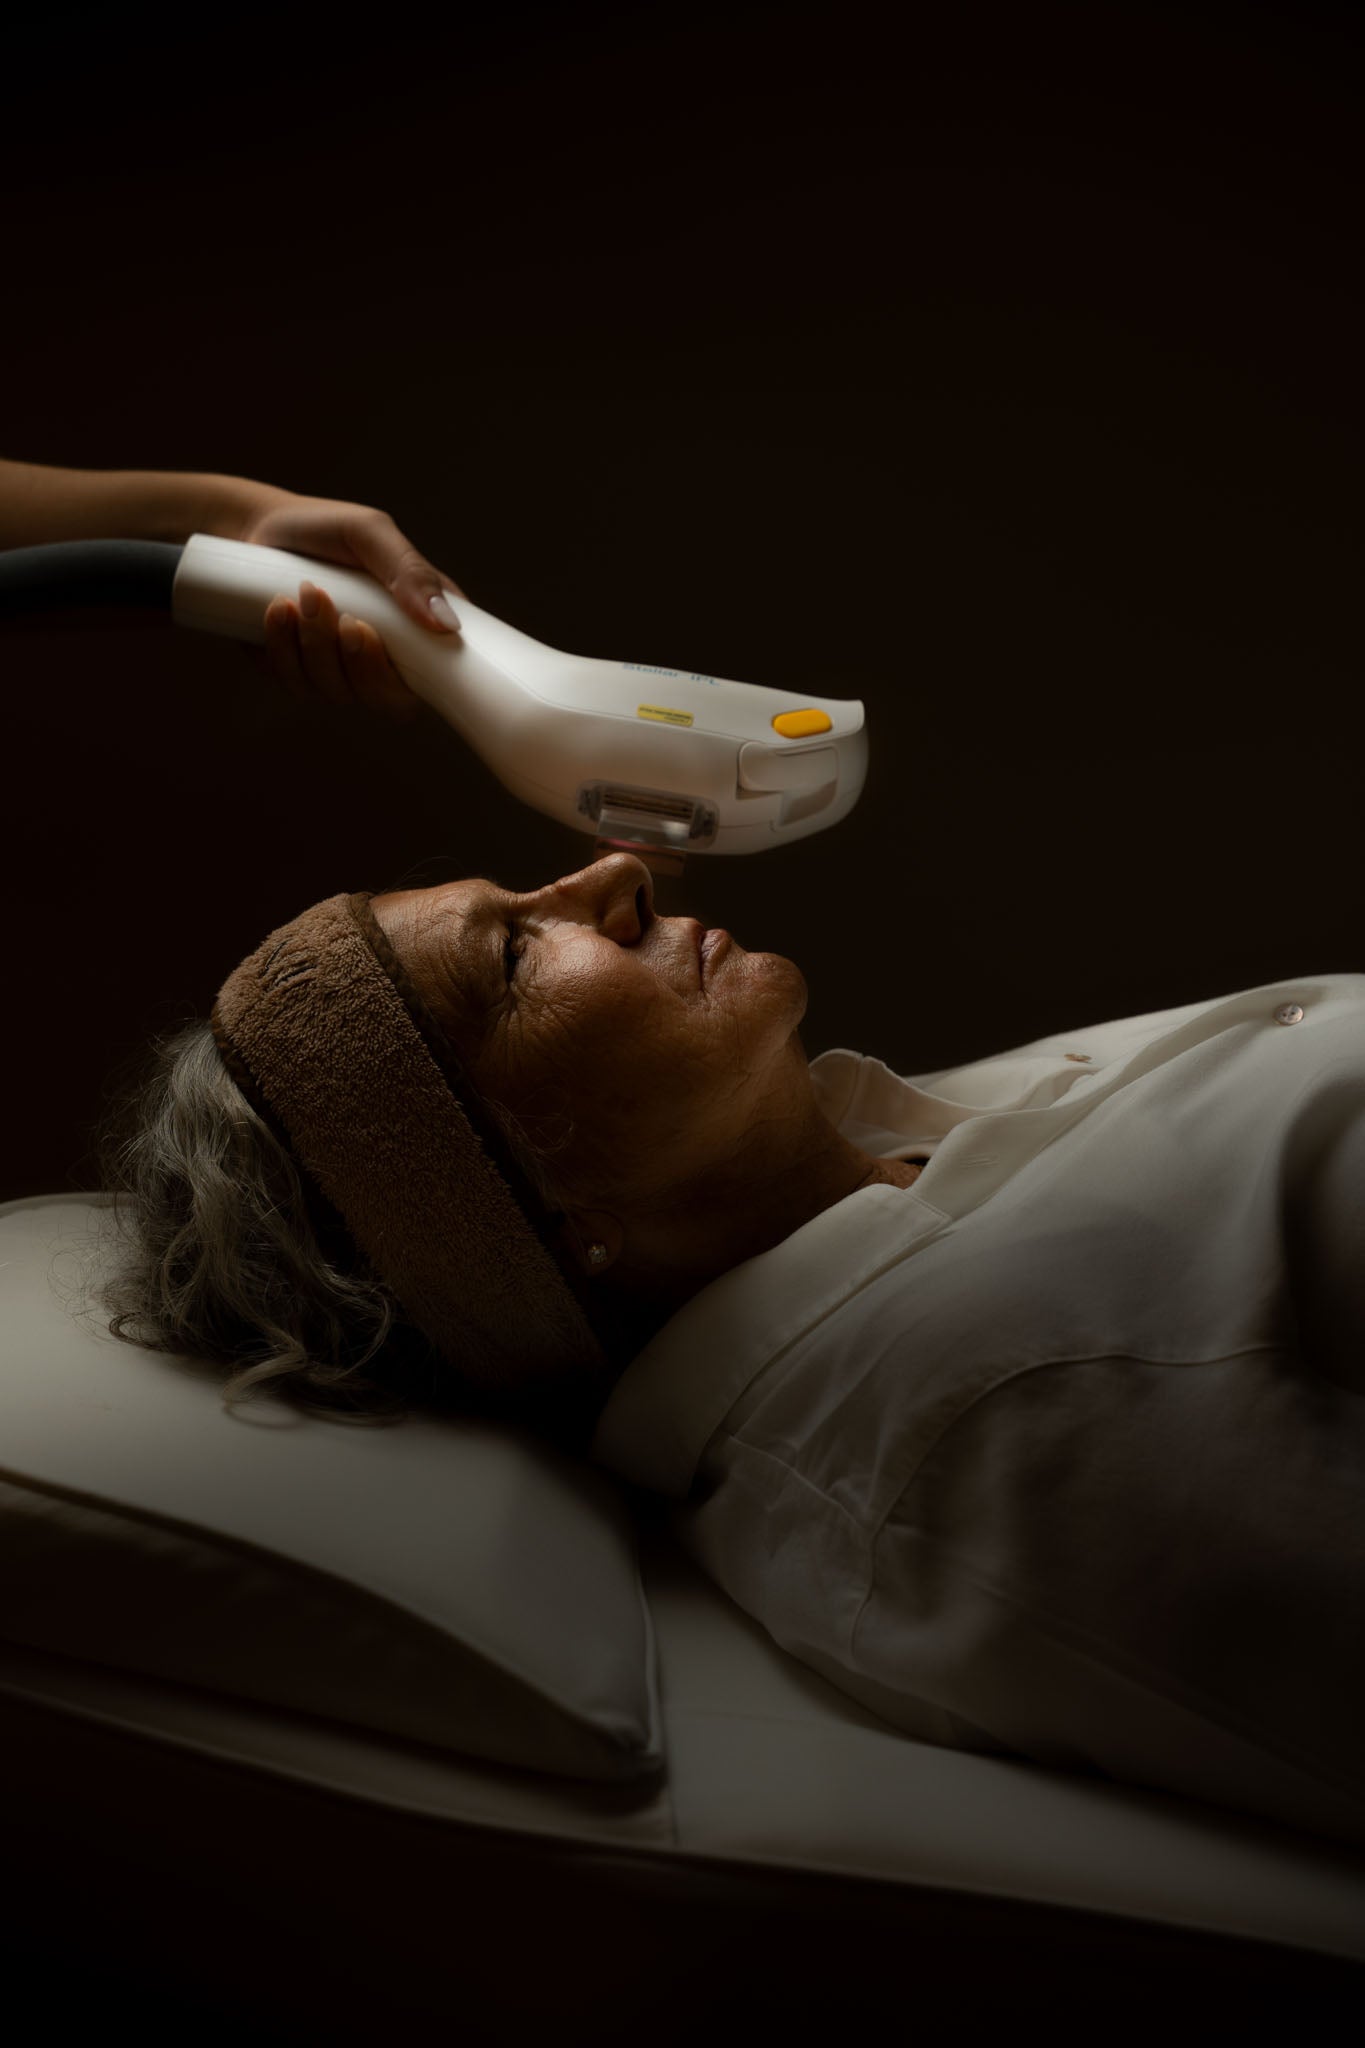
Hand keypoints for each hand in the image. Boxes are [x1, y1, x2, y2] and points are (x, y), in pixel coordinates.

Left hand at [232, 487, 466, 722]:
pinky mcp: (302, 674)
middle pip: (388, 699)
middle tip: (341, 616)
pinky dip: (283, 649)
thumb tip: (447, 624)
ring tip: (299, 594)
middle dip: (357, 662)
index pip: (441, 678)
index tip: (372, 633)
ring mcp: (343, 669)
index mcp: (417, 625)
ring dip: (314, 645)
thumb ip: (411, 573)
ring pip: (338, 691)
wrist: (257, 527)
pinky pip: (297, 685)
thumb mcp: (370, 534)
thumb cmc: (323, 526)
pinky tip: (277, 610)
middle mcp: (385, 655)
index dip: (417, 678)